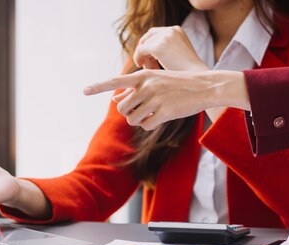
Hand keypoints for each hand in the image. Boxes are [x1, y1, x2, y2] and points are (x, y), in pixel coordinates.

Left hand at [83, 69, 248, 129]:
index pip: (115, 81)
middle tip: (142, 110)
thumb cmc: (178, 84)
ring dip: (139, 120)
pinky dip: (150, 125)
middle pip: (122, 108)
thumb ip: (135, 90)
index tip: (84, 91)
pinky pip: (146, 125)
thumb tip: (115, 99)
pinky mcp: (164, 112)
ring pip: (132, 119)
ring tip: (153, 112)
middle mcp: (147, 86)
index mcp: (143, 75)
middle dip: (128, 112)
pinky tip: (161, 117)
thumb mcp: (156, 80)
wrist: (204, 86)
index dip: (98, 86)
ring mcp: (155, 99)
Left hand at [134, 26, 208, 70]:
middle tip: (149, 66)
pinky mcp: (158, 47)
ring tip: (152, 69)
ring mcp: (164, 37)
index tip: (150, 60)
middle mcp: (171, 30)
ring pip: (143, 45)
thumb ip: (165, 48)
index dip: (149, 45)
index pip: (155, 33)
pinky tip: (144, 68)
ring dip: (144, 58)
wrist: (197, 78)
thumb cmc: (187, 72)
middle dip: (145, 52)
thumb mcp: (178, 53)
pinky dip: (138, 58)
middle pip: (148, 37)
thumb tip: (144, 50)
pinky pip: (140, 50)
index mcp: (177, 30)